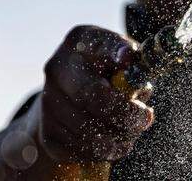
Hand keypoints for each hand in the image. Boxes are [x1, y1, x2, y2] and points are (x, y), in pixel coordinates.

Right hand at [33, 25, 153, 163]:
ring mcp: (47, 100)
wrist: (70, 96)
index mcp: (80, 41)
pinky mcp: (46, 131)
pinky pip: (78, 148)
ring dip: (116, 137)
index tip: (128, 59)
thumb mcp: (123, 59)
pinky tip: (113, 144)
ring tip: (131, 135)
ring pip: (86, 128)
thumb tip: (138, 90)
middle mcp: (57, 68)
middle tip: (145, 120)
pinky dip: (101, 150)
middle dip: (123, 112)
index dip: (115, 52)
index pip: (99, 46)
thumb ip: (134, 68)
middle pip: (90, 95)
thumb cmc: (108, 71)